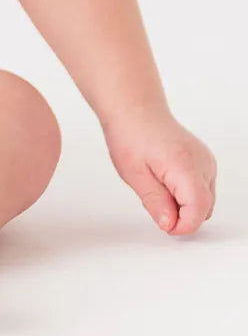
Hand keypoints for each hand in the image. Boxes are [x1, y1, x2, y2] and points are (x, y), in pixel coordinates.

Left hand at [103, 104, 216, 234]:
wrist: (135, 110)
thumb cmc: (130, 134)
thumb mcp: (134, 174)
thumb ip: (155, 202)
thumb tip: (169, 224)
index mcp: (186, 165)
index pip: (198, 210)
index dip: (182, 225)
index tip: (165, 225)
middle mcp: (202, 162)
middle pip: (204, 208)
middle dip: (182, 215)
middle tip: (154, 203)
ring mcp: (206, 160)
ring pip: (205, 200)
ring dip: (184, 204)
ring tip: (157, 186)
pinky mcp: (204, 160)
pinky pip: (202, 188)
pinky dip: (187, 193)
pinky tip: (166, 181)